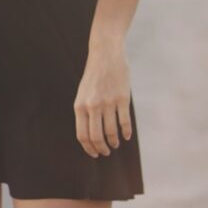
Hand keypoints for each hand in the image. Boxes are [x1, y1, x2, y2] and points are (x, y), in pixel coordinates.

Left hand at [74, 37, 132, 156]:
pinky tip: (127, 136)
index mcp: (80, 106)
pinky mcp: (122, 98)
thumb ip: (84, 111)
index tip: (95, 154)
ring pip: (111, 132)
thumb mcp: (83, 93)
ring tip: (116, 143)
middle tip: (107, 151)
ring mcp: (107, 102)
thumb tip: (89, 134)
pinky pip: (124, 122)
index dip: (89, 148)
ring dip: (114, 141)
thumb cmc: (94, 75)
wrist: (105, 54)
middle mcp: (92, 106)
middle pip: (96, 137)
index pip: (82, 135)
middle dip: (102, 148)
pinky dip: (126, 132)